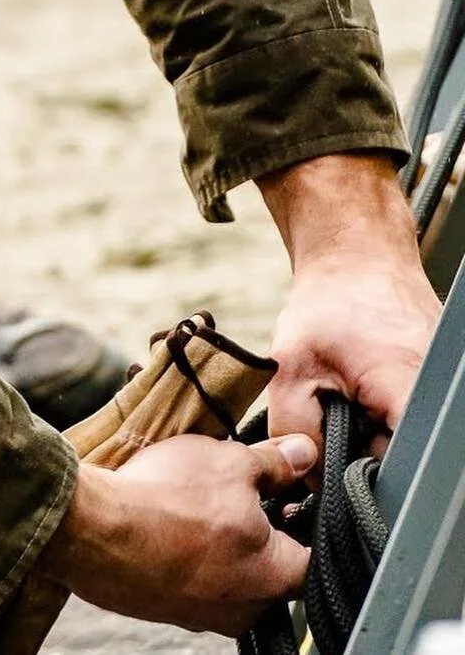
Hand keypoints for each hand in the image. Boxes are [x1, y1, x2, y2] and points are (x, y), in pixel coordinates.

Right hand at [36, 432, 314, 633]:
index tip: (287, 491)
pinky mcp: (165, 606)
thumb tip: (302, 454)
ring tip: (190, 495)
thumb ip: (273, 463)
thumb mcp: (230, 464)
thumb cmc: (168, 503)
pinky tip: (162, 516)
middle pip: (267, 562)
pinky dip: (180, 547)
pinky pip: (186, 574)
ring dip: (214, 536)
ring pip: (225, 568)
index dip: (302, 515)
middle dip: (253, 524)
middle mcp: (246, 608)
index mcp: (277, 577)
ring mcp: (202, 613)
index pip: (313, 552)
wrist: (94, 532)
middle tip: (230, 486)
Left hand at [258, 154, 439, 451]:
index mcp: (410, 393)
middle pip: (397, 462)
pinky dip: (381, 416)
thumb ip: (293, 427)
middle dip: (359, 451)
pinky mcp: (440, 391)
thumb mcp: (291, 364)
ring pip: (401, 444)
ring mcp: (444, 394)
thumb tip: (304, 478)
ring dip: (370, 432)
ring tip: (351, 393)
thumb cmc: (329, 302)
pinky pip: (408, 424)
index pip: (395, 473)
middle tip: (334, 409)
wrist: (359, 256)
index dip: (358, 478)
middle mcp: (440, 398)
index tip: (332, 461)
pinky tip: (365, 388)